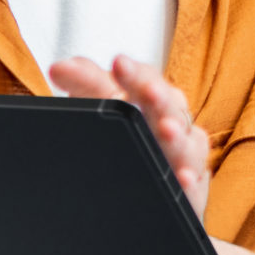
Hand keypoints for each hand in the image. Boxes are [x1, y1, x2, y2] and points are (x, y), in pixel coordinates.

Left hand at [49, 54, 211, 211]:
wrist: (129, 187)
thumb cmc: (120, 136)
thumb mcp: (99, 105)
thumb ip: (84, 83)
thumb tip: (59, 68)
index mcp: (152, 97)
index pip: (147, 78)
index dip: (135, 72)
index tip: (119, 63)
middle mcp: (173, 122)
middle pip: (171, 107)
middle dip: (160, 99)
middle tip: (148, 90)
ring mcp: (184, 156)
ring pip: (187, 144)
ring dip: (177, 137)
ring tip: (166, 128)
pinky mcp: (191, 191)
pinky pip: (194, 186)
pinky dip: (189, 181)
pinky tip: (181, 177)